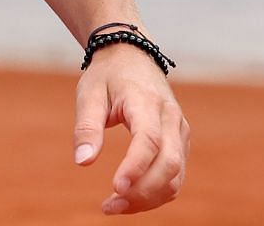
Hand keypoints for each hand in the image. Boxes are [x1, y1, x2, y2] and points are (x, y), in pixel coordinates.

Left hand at [74, 46, 188, 214]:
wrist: (133, 56)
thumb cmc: (108, 76)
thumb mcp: (89, 94)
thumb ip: (86, 127)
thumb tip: (82, 162)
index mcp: (147, 102)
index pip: (149, 140)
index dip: (135, 167)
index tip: (115, 187)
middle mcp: (171, 118)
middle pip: (169, 163)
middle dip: (142, 192)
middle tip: (109, 206)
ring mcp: (180, 132)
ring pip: (176, 176)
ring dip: (149, 198)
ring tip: (114, 206)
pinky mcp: (181, 143)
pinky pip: (176, 176)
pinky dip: (156, 193)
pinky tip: (130, 198)